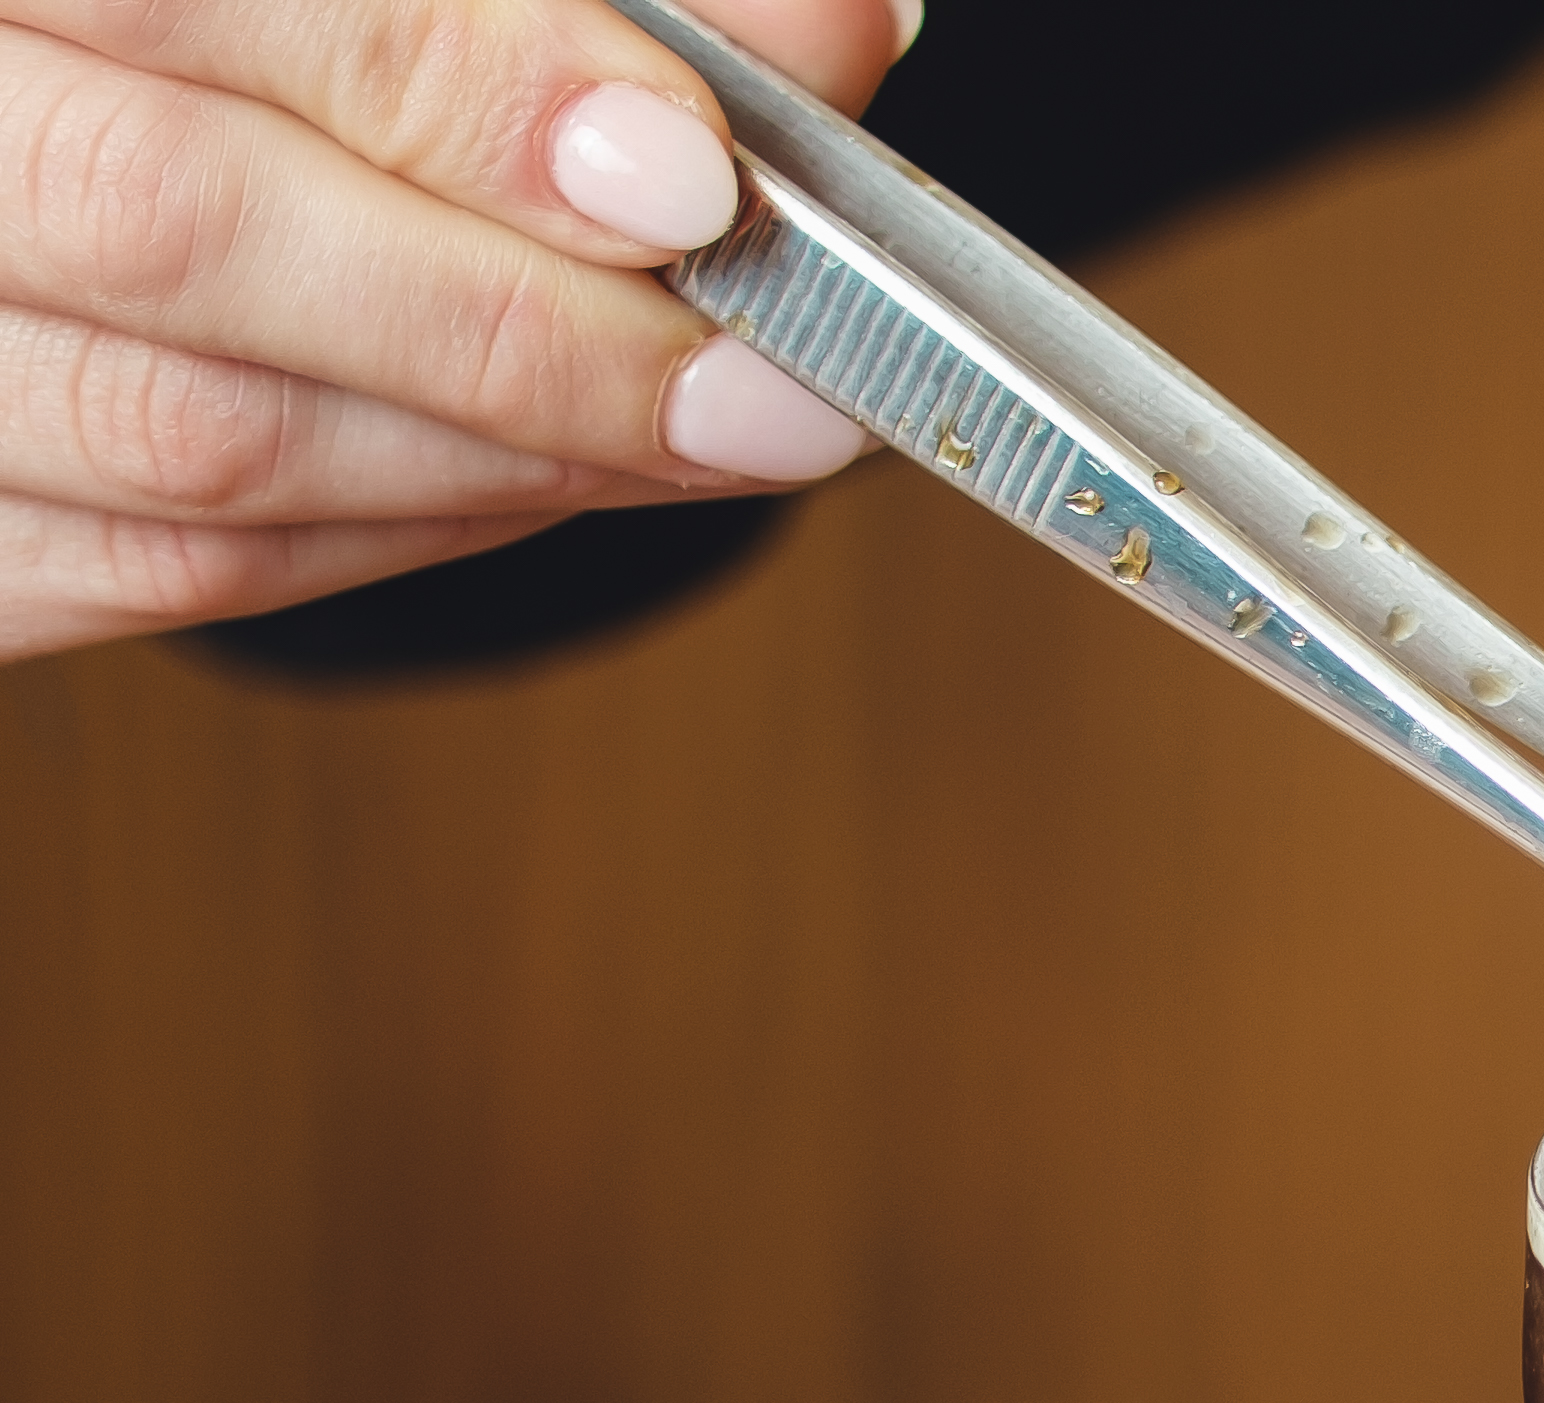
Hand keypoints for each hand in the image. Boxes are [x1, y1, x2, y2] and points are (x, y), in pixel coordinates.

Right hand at [1, 0, 909, 659]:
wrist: (55, 96)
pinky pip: (159, 573)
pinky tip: (542, 473)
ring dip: (495, 454)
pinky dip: (396, 530)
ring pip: (186, 438)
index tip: (695, 180)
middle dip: (515, 323)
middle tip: (773, 379)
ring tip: (708, 426)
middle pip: (171, 226)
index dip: (461, 88)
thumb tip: (831, 39)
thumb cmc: (228, 36)